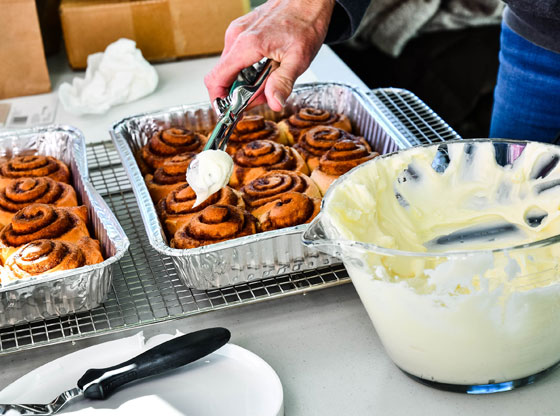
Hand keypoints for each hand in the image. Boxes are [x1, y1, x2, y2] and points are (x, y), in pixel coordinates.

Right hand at [205, 0, 335, 111]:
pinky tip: (266, 67)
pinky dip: (247, 68)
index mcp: (246, 45)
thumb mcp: (298, 59)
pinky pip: (236, 56)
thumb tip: (274, 104)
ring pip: (230, 67)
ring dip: (244, 81)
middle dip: (239, 93)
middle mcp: (236, 37)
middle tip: (263, 96)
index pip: (216, 79)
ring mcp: (237, 32)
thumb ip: (283, 83)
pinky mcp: (242, 30)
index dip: (219, 101)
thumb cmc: (305, 23)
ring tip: (270, 78)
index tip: (230, 112)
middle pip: (223, 76)